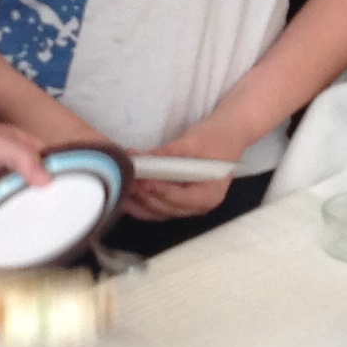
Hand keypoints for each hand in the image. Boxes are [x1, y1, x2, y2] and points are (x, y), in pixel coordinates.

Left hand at [123, 117, 245, 221]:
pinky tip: (124, 193)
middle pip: (167, 209)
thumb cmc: (215, 138)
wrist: (226, 134)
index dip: (161, 191)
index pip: (181, 199)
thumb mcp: (193, 142)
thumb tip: (142, 160)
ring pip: (158, 212)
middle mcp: (198, 207)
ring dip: (138, 202)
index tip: (143, 181)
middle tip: (128, 180)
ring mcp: (186, 206)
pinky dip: (140, 202)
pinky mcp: (175, 200)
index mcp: (210, 195)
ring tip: (120, 187)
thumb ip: (168, 154)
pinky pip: (155, 207)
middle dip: (145, 196)